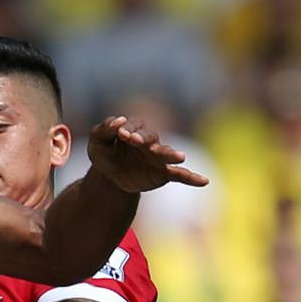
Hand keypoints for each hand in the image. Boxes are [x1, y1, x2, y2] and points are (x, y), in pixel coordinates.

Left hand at [87, 116, 208, 192]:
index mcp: (133, 130)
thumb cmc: (104, 155)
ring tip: (179, 157)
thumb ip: (104, 130)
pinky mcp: (163, 172)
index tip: (122, 135)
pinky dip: (192, 177)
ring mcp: (157, 157)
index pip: (133, 126)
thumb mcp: (96, 143)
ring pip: (166, 153)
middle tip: (137, 142)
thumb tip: (119, 120)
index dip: (128, 130)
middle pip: (150, 137)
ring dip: (171, 154)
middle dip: (145, 139)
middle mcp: (149, 141)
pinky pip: (180, 174)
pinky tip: (204, 181)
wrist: (110, 178)